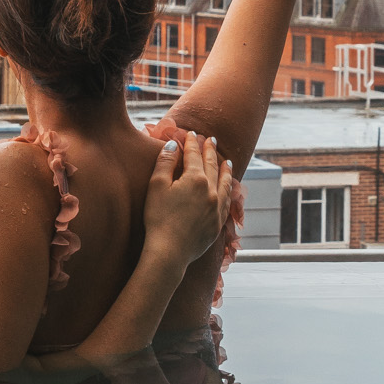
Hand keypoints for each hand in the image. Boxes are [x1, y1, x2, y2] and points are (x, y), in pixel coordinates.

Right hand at [143, 132, 233, 266]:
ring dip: (224, 170)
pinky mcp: (218, 222)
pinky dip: (228, 190)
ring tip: (226, 161)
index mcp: (195, 179)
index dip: (191, 143)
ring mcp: (217, 207)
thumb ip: (164, 162)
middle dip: (210, 151)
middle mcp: (210, 191)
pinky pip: (227, 200)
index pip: (194, 155)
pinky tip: (227, 188)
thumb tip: (173, 145)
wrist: (170, 250)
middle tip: (211, 140)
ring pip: (224, 183)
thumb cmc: (158, 218)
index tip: (191, 133)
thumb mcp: (156, 186)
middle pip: (212, 166)